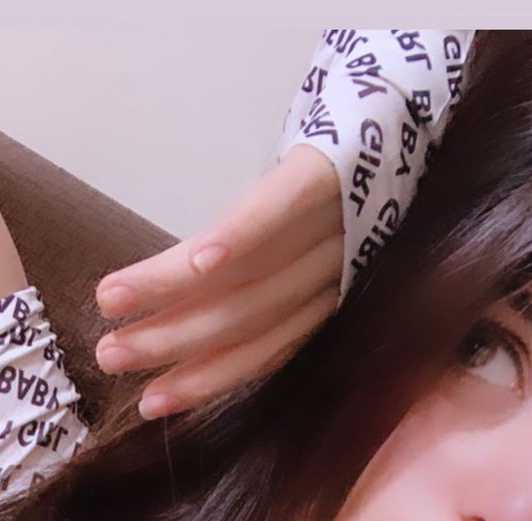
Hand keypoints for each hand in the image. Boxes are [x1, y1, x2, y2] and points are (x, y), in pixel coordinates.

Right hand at [94, 143, 342, 419]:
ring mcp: (334, 225)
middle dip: (173, 345)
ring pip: (250, 278)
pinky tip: (196, 263)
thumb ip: (273, 279)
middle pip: (247, 318)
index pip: (263, 348)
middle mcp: (334, 273)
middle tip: (108, 359)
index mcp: (332, 296)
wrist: (422, 103)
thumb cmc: (360, 177)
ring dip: (175, 300)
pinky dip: (237, 240)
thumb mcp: (321, 240)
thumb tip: (196, 319)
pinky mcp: (329, 173)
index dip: (206, 381)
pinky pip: (279, 213)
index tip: (149, 406)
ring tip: (111, 312)